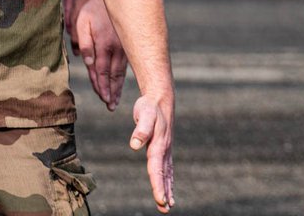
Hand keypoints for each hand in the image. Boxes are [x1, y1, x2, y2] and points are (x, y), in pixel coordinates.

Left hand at [74, 0, 127, 109]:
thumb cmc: (90, 9)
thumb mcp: (81, 22)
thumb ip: (84, 42)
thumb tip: (88, 62)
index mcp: (103, 44)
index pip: (100, 71)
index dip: (101, 86)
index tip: (103, 99)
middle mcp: (115, 48)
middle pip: (112, 75)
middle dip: (111, 92)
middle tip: (110, 106)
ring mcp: (122, 47)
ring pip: (119, 72)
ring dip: (117, 87)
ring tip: (115, 102)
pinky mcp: (125, 45)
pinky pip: (123, 65)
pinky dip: (121, 77)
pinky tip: (120, 84)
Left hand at [130, 91, 174, 213]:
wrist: (160, 98)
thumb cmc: (150, 106)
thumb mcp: (144, 114)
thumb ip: (141, 129)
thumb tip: (134, 144)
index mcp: (159, 145)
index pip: (157, 169)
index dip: (158, 185)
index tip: (160, 200)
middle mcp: (164, 150)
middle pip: (163, 175)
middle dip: (164, 192)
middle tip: (165, 209)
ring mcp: (165, 150)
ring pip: (167, 174)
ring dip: (167, 189)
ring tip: (168, 205)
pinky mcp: (164, 149)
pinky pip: (167, 168)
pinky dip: (168, 180)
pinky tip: (169, 189)